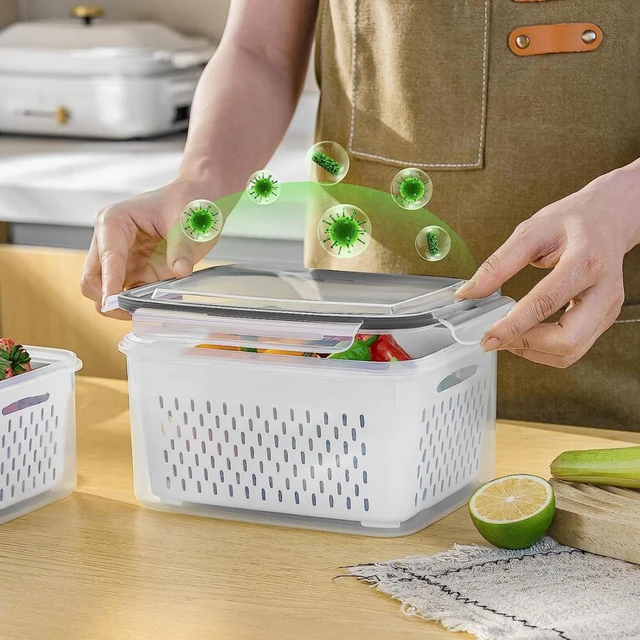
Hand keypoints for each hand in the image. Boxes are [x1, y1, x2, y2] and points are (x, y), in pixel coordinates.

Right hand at [81, 179, 218, 319]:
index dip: (109, 282)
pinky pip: (128, 296)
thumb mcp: (186, 222)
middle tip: (132, 313)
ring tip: (148, 311)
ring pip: (105, 293)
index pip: (106, 257)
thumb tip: (180, 271)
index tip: (114, 301)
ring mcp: (121, 260)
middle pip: (92, 280)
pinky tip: (157, 307)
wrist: (197, 201)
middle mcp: (109, 242)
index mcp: (113, 222)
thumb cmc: (186, 202)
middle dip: (108, 299)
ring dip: (122, 306)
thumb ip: (182, 248)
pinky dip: (137, 306)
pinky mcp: (135, 273)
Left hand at [456, 161, 639, 366]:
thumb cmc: (573, 220)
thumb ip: (498, 264)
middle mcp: (603, 289)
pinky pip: (575, 347)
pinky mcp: (605, 318)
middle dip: (527, 345)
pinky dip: (546, 350)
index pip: (546, 302)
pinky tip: (527, 335)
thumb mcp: (531, 232)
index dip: (513, 326)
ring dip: (534, 352)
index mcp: (585, 261)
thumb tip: (468, 292)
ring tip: (508, 337)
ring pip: (572, 351)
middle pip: (568, 339)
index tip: (488, 337)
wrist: (610, 216)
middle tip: (496, 338)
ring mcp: (608, 307)